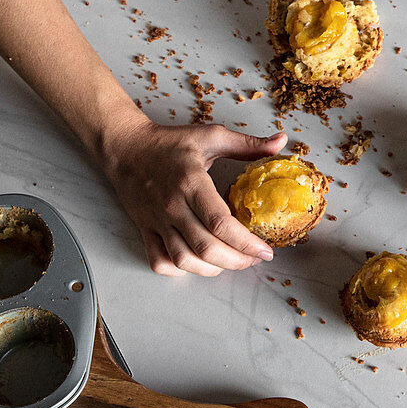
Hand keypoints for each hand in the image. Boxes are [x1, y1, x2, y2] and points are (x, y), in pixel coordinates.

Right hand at [97, 116, 287, 276]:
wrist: (125, 147)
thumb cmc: (168, 143)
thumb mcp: (211, 136)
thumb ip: (248, 143)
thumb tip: (281, 141)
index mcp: (192, 183)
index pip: (221, 223)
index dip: (246, 243)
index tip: (265, 250)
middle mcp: (173, 206)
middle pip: (206, 248)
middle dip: (236, 261)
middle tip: (254, 259)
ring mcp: (157, 221)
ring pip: (184, 260)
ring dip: (212, 269)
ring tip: (231, 263)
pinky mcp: (145, 230)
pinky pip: (159, 261)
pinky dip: (179, 270)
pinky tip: (196, 264)